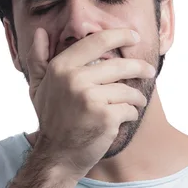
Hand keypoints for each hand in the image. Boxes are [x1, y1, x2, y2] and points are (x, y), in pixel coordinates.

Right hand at [26, 28, 155, 180]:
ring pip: (127, 89)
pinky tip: (126, 118)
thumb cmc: (50, 119)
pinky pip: (129, 108)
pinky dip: (132, 114)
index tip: (134, 36)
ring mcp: (90, 98)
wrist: (57, 156)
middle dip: (140, 67)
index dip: (119, 35)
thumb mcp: (37, 87)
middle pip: (119, 65)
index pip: (96, 42)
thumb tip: (40, 31)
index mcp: (61, 67)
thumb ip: (38, 58)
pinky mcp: (105, 116)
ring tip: (137, 101)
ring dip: (136, 96)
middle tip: (150, 71)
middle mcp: (74, 79)